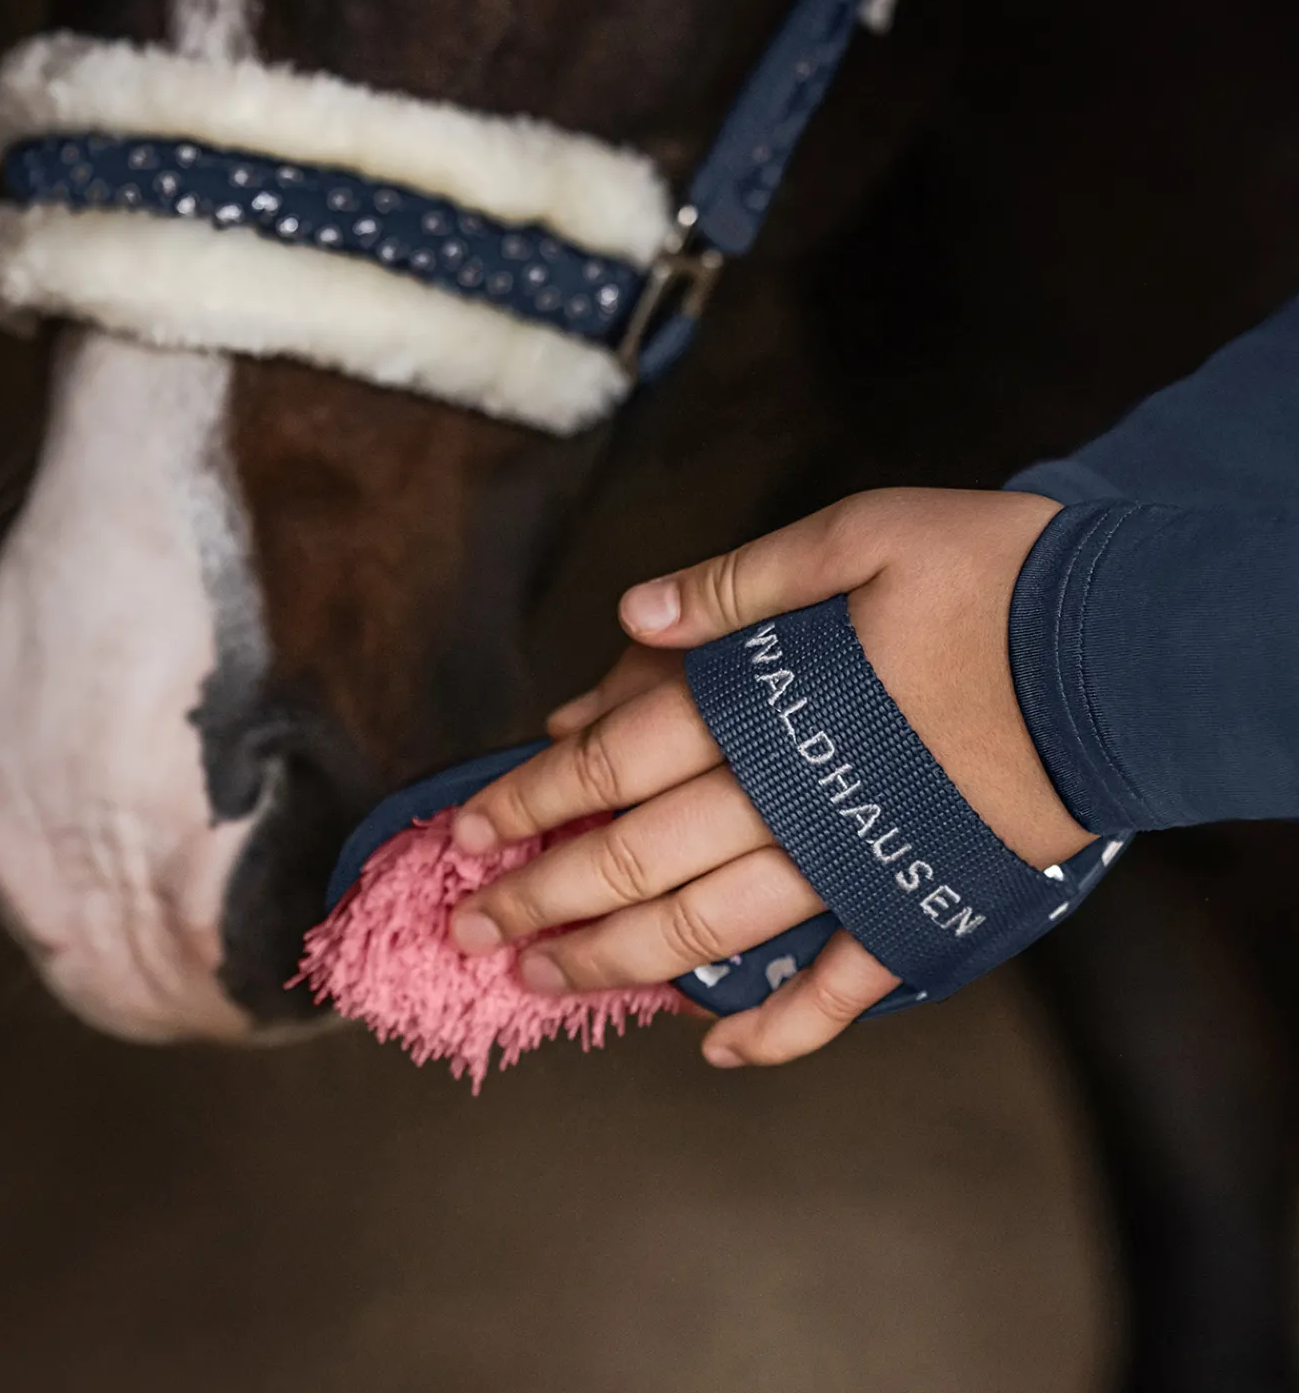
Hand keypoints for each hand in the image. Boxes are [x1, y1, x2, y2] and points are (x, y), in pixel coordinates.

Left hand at [450, 488, 1092, 1067]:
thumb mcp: (852, 535)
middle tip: (472, 933)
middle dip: (541, 899)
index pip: (607, 766)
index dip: (528, 804)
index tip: (466, 834)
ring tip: (547, 985)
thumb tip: (627, 620)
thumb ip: (731, 588)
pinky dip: (780, 1027)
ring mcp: (851, 863)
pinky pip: (839, 986)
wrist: (1122, 646)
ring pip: (708, 934)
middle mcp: (787, 798)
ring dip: (617, 965)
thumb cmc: (989, 575)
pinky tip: (719, 1051)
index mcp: (761, 706)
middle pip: (632, 863)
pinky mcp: (916, 903)